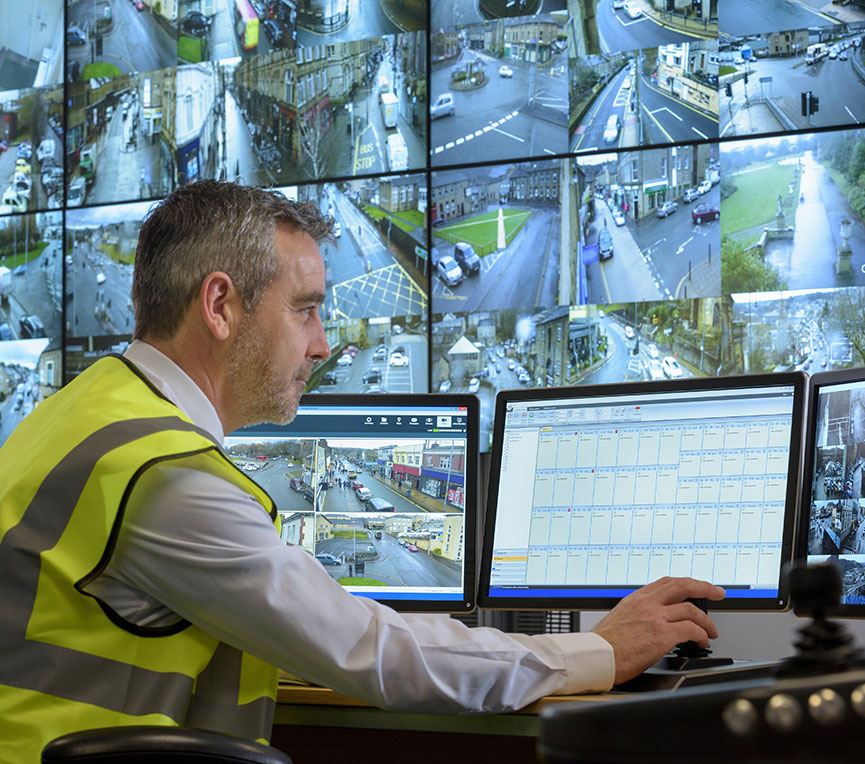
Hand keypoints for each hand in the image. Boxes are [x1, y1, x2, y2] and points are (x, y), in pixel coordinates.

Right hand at [591, 577, 724, 684]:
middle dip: (705, 588)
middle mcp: (647, 604)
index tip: (698, 587)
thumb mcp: (620, 618)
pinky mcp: (661, 635)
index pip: (666, 583)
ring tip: (710, 631)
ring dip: (706, 621)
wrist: (596, 657)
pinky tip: (702, 642)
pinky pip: (690, 630)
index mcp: (636, 598)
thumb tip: (653, 620)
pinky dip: (701, 635)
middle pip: (682, 586)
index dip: (686, 583)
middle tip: (718, 593)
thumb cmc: (604, 644)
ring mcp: (655, 618)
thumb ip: (638, 613)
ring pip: (691, 610)